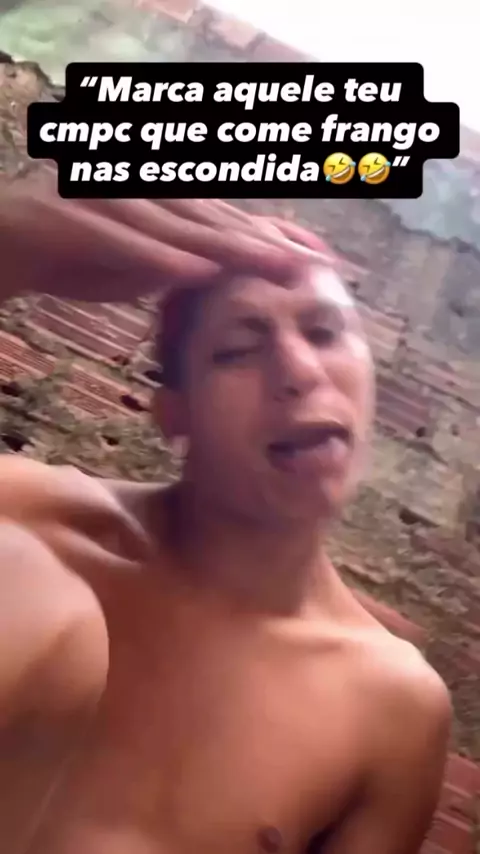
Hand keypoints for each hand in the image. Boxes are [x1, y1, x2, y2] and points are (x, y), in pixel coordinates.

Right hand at [0, 167, 326, 303]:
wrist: (8, 245)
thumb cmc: (79, 254)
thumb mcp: (143, 263)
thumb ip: (182, 261)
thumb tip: (220, 273)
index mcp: (167, 206)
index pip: (232, 221)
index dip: (278, 238)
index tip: (322, 259)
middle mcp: (147, 195)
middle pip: (219, 221)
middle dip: (271, 244)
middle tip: (318, 264)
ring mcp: (113, 203)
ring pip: (182, 228)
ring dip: (232, 249)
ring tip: (276, 266)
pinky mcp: (78, 219)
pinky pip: (126, 241)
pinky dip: (162, 257)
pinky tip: (198, 272)